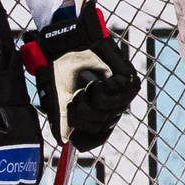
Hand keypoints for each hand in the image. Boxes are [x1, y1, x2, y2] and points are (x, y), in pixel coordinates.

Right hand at [21, 2, 141, 148]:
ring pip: (112, 114)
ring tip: (86, 87)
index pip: (97, 135)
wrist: (63, 43)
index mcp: (90, 109)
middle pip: (102, 127)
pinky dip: (105, 92)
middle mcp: (107, 103)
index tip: (77, 142)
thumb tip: (64, 141)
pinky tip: (98, 82)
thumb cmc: (57, 67)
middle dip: (84, 117)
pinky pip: (122, 97)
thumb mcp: (55, 98)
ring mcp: (119, 92)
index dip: (89, 140)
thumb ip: (61, 121)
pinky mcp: (128, 79)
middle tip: (75, 100)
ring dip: (93, 103)